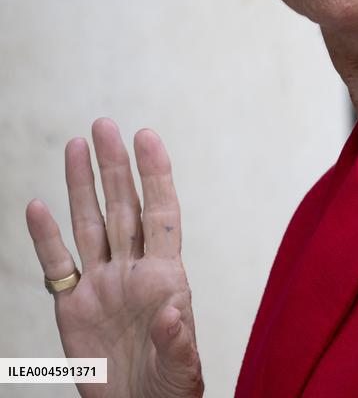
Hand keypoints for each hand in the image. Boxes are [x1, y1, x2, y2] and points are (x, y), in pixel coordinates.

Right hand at [25, 118, 203, 396]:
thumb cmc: (169, 393)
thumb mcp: (183, 373)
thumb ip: (178, 343)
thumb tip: (173, 314)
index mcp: (166, 278)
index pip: (162, 214)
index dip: (155, 174)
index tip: (146, 136)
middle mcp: (133, 272)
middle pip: (123, 207)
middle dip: (114, 166)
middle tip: (104, 124)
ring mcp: (101, 286)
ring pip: (90, 224)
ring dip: (81, 186)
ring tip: (76, 145)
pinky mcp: (72, 308)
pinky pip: (57, 265)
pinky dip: (45, 237)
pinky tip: (37, 206)